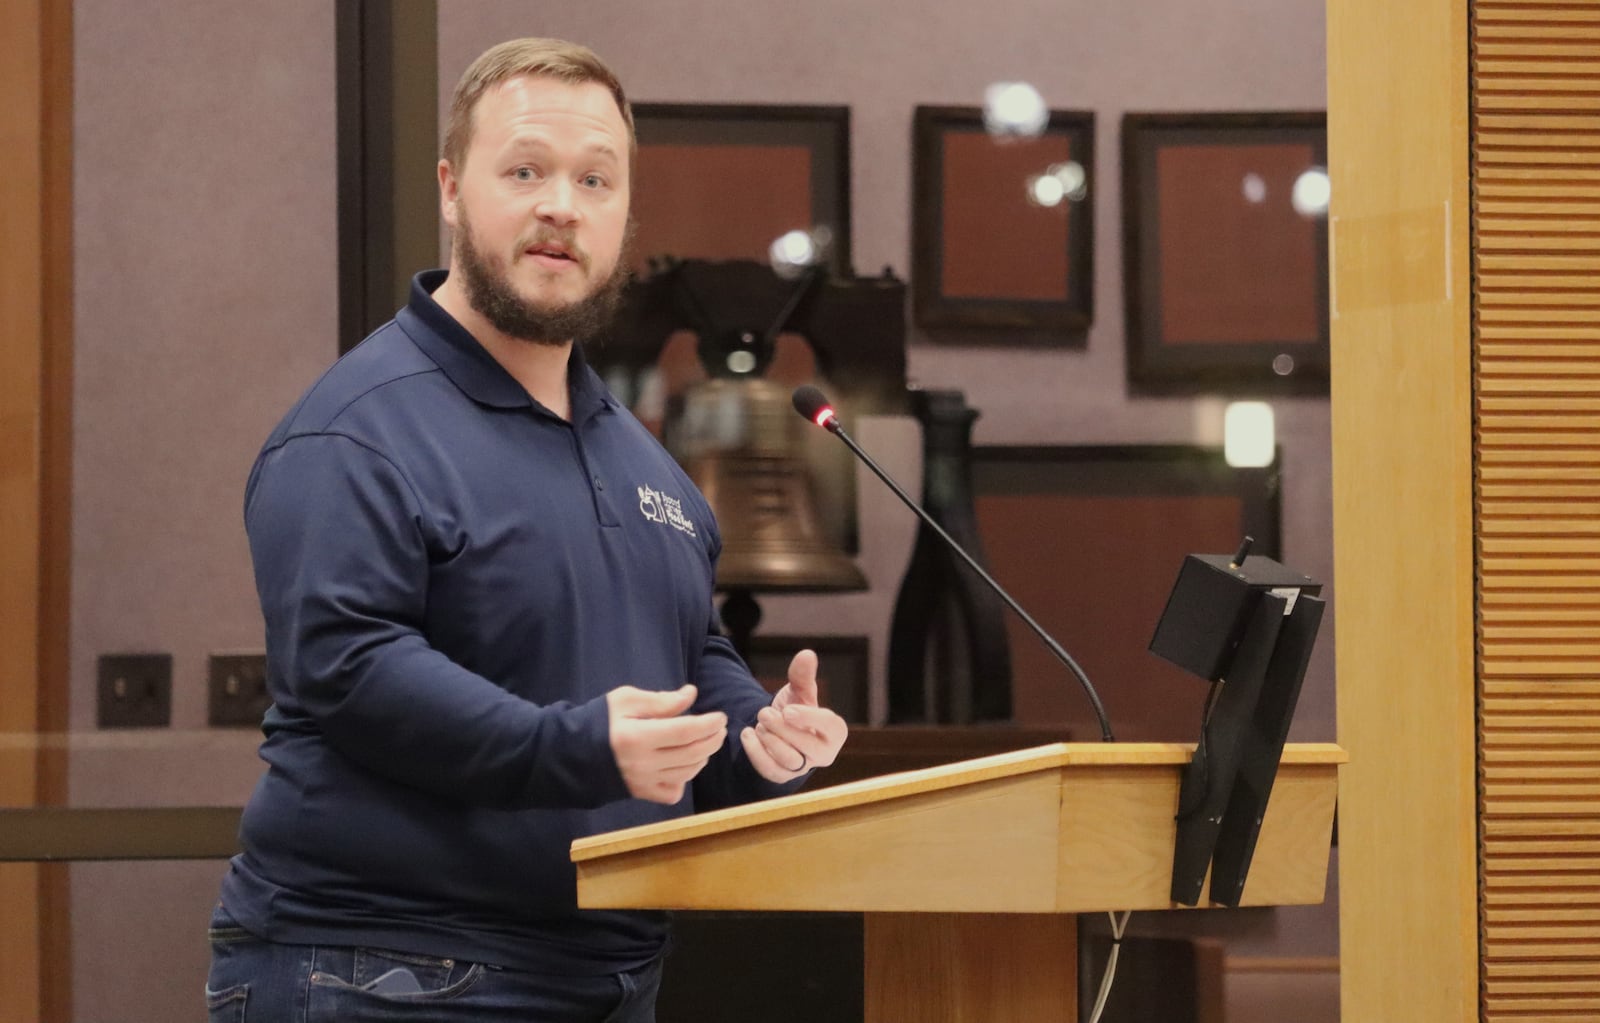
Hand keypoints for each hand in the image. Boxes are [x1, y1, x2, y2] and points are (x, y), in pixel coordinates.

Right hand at [607, 684, 727, 804]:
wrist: (576, 752)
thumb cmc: (602, 720)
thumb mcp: (627, 699)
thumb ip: (661, 700)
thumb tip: (691, 695)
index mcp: (638, 737)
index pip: (685, 732)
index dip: (708, 724)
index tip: (720, 716)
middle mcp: (644, 763)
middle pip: (692, 754)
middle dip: (713, 739)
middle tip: (719, 727)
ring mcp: (644, 782)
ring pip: (687, 773)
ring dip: (704, 756)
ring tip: (706, 741)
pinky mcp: (642, 794)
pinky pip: (673, 792)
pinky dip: (685, 778)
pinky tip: (685, 764)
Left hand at [740, 649, 847, 782]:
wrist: (779, 729)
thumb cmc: (796, 708)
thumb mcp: (799, 691)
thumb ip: (803, 675)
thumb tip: (807, 655)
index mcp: (834, 731)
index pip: (831, 727)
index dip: (810, 718)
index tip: (788, 710)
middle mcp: (824, 753)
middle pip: (808, 746)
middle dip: (783, 729)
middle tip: (764, 713)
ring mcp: (803, 768)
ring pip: (789, 760)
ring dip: (769, 740)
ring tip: (759, 723)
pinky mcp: (783, 776)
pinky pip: (770, 770)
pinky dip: (756, 753)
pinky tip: (747, 734)